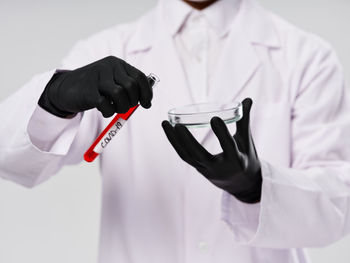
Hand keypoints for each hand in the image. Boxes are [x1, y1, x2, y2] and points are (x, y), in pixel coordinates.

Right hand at [38, 56, 152, 117]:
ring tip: (116, 109)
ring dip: (122, 107)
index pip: (139, 77)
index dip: (146, 93)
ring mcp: (97, 78)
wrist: (66, 88)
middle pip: (131, 86)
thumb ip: (129, 86)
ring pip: (121, 95)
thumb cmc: (94, 86)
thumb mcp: (112, 80)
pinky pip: (106, 105)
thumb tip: (147, 100)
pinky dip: (109, 112)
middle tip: (126, 107)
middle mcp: (108, 67)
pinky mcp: (88, 91)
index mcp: (117, 64)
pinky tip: (105, 111)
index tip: (147, 104)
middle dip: (133, 101)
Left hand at [162, 98, 261, 202]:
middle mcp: (219, 168)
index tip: (215, 118)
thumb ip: (244, 120)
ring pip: (188, 156)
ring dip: (175, 141)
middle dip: (188, 142)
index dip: (222, 134)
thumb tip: (248, 99)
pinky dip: (176, 143)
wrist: (241, 184)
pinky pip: (185, 156)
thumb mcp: (246, 141)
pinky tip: (169, 130)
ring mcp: (206, 170)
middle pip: (200, 156)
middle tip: (178, 126)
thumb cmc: (245, 158)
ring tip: (166, 124)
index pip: (229, 147)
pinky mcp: (199, 169)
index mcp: (236, 161)